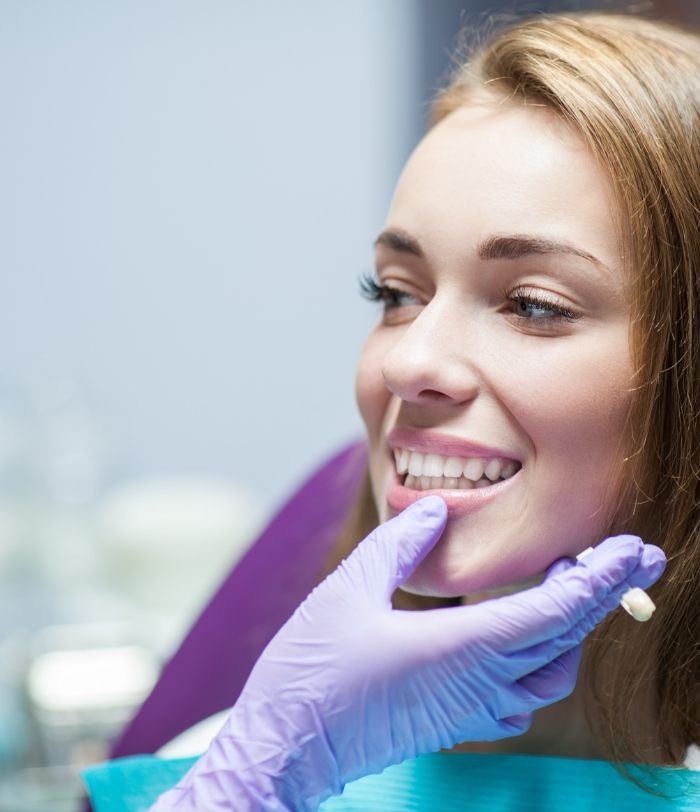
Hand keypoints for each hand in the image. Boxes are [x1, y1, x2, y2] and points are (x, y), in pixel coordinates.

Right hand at [152, 496, 665, 810]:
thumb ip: (399, 543)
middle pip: (565, 640)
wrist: (286, 746)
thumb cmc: (311, 671)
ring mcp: (469, 710)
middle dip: (604, 595)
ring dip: (574, 629)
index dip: (598, 579)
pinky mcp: (455, 722)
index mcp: (459, 648)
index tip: (631, 550)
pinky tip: (527, 638)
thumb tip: (437, 509)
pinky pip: (523, 696)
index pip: (554, 612)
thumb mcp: (348, 589)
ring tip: (573, 586)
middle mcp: (477, 683)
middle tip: (630, 556)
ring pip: (552, 674)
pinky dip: (544, 660)